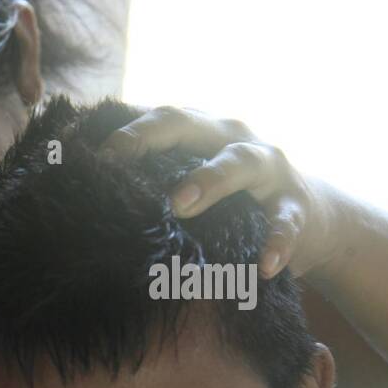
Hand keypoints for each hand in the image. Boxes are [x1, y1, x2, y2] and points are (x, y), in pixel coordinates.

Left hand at [100, 105, 340, 278]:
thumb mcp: (190, 181)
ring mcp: (268, 170)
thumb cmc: (227, 201)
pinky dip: (277, 243)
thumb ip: (149, 181)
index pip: (156, 120)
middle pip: (190, 125)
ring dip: (209, 180)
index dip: (122, 131)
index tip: (87, 153)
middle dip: (152, 136)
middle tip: (115, 159)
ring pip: (240, 163)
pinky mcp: (296, 207)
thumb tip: (80, 196)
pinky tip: (264, 267)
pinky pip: (286, 222)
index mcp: (198, 133)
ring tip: (179, 204)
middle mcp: (232, 140)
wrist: (307, 217)